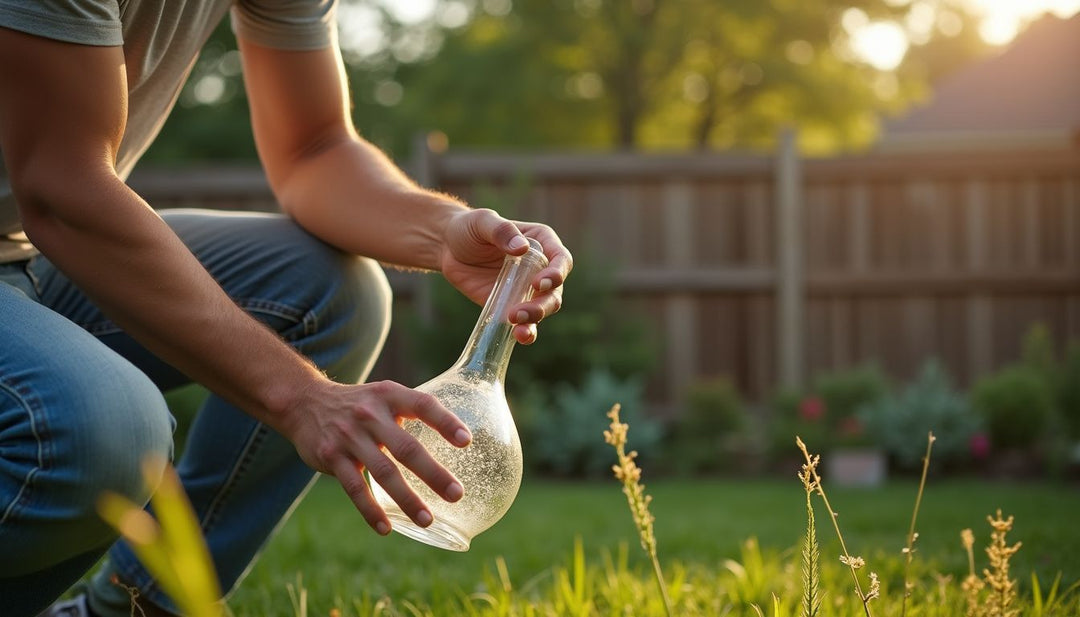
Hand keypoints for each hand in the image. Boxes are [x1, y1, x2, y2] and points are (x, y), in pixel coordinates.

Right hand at [282, 380, 471, 534]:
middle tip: (457, 494)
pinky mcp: (331, 457)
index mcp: (389, 395)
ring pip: (383, 473)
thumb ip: (412, 410)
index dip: (445, 422)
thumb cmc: (359, 404)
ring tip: (427, 520)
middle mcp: (370, 414)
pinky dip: (370, 510)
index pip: (423, 405)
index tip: (467, 441)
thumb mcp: (384, 395)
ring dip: (407, 499)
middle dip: (433, 474)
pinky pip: (355, 488)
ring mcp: (349, 437)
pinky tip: (387, 528)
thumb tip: (457, 435)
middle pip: (406, 448)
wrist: (305, 403)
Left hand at [440, 208, 572, 343]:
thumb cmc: (469, 228)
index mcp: (541, 243)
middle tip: (521, 312)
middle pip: (554, 291)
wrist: (448, 247)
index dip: (556, 273)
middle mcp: (540, 268)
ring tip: (519, 328)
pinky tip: (519, 337)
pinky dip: (525, 331)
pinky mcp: (510, 305)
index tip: (539, 284)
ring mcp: (526, 290)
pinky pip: (524, 322)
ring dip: (535, 320)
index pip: (561, 260)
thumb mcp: (482, 221)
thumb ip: (502, 231)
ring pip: (543, 309)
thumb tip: (521, 248)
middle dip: (543, 304)